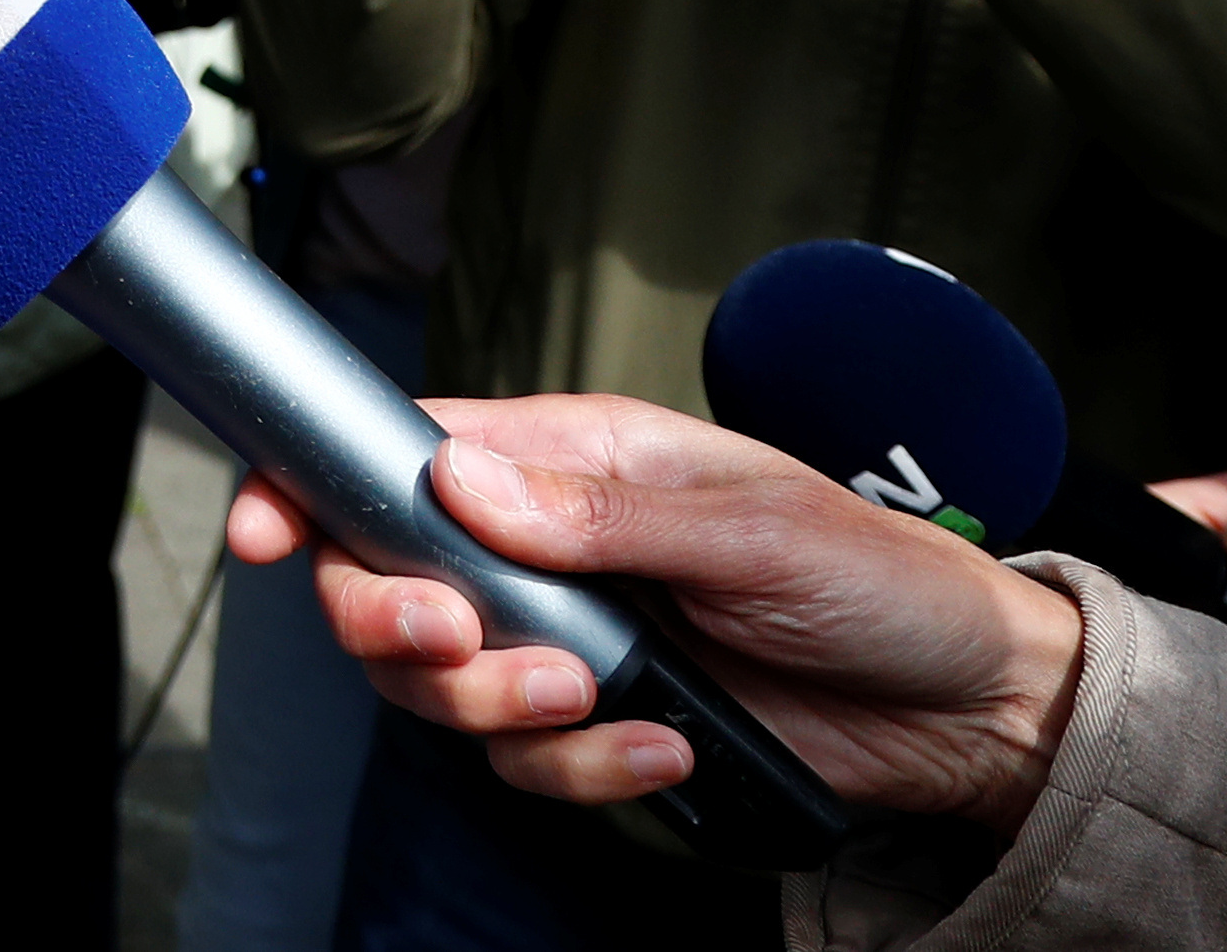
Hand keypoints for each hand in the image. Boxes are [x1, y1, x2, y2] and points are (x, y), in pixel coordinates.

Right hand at [229, 394, 1082, 834]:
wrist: (958, 705)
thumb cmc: (873, 577)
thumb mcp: (751, 525)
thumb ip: (603, 513)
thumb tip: (468, 484)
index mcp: (568, 459)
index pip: (404, 453)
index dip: (315, 486)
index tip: (268, 529)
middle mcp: (544, 548)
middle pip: (388, 589)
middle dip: (402, 630)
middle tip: (467, 646)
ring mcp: (564, 641)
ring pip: (440, 691)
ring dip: (504, 711)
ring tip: (604, 700)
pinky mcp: (596, 727)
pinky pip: (526, 765)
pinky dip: (584, 772)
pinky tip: (666, 751)